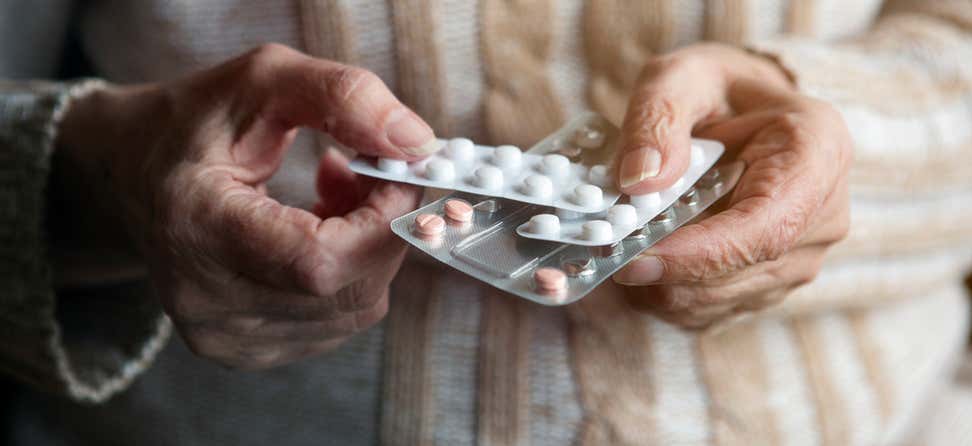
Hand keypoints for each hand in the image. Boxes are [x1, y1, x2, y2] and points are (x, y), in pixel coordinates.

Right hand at [55, 44, 436, 367]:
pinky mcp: (245, 352)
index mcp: (196, 230)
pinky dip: (351, 273)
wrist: (132, 176)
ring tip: (332, 195)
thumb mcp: (263, 80)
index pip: (320, 260)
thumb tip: (417, 144)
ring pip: (354, 307)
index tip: (399, 169)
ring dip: (369, 248)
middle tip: (370, 171)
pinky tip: (319, 232)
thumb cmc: (193, 125)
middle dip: (383, 225)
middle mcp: (205, 302)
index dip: (381, 219)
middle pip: (347, 289)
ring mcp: (225, 337)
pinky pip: (338, 320)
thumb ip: (343, 98)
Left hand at [611, 44, 850, 328]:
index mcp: (818, 153)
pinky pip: (710, 308)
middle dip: (664, 270)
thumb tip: (640, 181)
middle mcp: (823, 214)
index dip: (698, 254)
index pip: (765, 228)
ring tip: (618, 244)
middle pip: (740, 271)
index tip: (636, 260)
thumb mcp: (679, 78)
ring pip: (720, 298)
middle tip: (601, 250)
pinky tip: (642, 256)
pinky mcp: (770, 283)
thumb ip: (657, 119)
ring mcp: (801, 257)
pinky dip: (665, 292)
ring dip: (659, 284)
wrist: (742, 112)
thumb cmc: (715, 90)